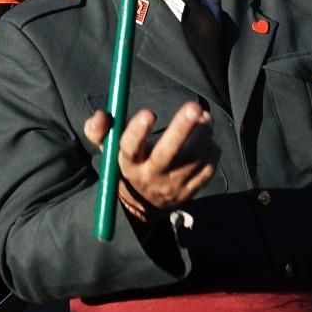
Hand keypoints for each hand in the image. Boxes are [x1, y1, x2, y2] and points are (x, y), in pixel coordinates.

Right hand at [83, 101, 218, 216]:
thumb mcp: (109, 149)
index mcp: (128, 163)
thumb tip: (101, 115)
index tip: (148, 113)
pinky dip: (211, 150)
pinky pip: (207, 169)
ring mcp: (172, 186)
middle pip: (167, 154)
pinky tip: (208, 138)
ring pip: (193, 159)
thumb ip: (99, 130)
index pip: (129, 149)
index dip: (138, 132)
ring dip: (203, 134)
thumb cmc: (128, 163)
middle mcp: (150, 176)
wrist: (143, 204)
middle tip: (194, 107)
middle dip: (181, 129)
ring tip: (205, 116)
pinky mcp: (190, 191)